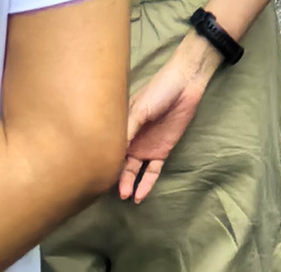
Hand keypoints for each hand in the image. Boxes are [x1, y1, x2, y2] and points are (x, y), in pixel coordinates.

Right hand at [117, 33, 221, 203]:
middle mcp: (131, 140)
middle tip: (111, 192)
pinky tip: (139, 196)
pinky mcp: (161, 151)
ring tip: (124, 196)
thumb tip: (110, 151)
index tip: (95, 177)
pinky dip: (146, 184)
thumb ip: (127, 130)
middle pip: (120, 163)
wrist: (185, 84)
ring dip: (128, 183)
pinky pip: (152, 172)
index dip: (103, 162)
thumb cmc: (158, 91)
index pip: (110, 148)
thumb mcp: (139, 109)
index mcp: (122, 126)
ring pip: (133, 171)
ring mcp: (146, 147)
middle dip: (115, 178)